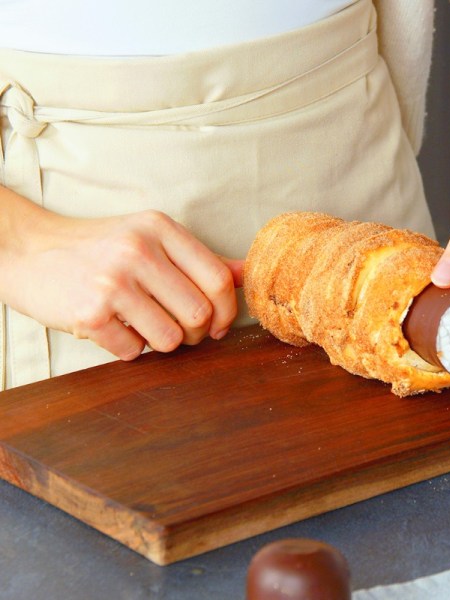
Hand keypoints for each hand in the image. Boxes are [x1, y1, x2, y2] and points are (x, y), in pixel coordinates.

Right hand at [0, 191, 241, 360]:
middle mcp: (138, 251)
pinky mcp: (88, 313)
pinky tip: (115, 328)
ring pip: (171, 339)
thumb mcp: (150, 238)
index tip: (219, 324)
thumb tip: (245, 274)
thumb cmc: (99, 248)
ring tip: (144, 326)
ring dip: (163, 344)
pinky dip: (129, 348)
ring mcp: (112, 282)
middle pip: (199, 314)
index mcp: (160, 229)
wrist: (28, 251)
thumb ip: (198, 258)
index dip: (227, 311)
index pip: (217, 280)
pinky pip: (133, 352)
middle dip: (197, 334)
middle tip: (181, 331)